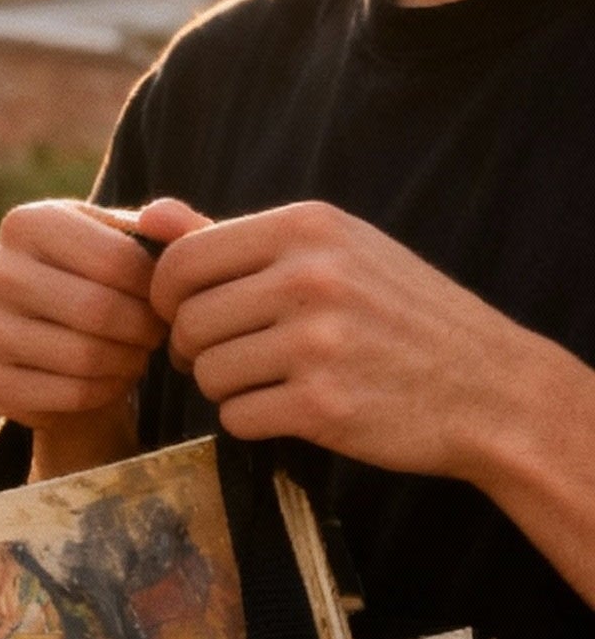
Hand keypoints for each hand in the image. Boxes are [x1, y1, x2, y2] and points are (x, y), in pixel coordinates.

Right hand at [0, 198, 191, 475]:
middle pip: (97, 309)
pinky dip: (103, 391)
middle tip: (155, 335)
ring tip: (136, 355)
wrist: (54, 347)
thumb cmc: (101, 287)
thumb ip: (166, 225)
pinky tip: (111, 380)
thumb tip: (163, 216)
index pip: (115, 259)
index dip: (154, 288)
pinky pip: (67, 394)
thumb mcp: (131, 245)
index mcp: (26, 223)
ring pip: (83, 356)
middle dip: (142, 329)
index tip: (164, 300)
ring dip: (127, 362)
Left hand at [146, 198, 523, 480]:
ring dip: (225, 388)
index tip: (191, 317)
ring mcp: (317, 342)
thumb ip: (232, 238)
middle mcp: (311, 276)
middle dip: (195, 350)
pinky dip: (253, 422)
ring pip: (207, 374)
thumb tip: (149, 217)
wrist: (488, 386)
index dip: (168, 300)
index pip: (182, 262)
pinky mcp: (321, 405)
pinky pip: (236, 419)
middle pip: (187, 323)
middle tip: (233, 358)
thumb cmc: (399, 316)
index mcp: (308, 227)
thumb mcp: (331, 252)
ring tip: (270, 381)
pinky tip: (292, 410)